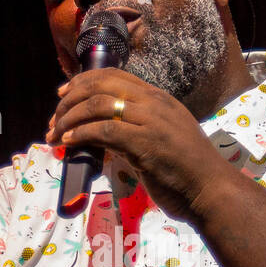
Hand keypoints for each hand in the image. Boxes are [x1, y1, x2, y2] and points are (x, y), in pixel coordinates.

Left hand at [45, 68, 235, 223]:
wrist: (211, 190)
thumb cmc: (188, 172)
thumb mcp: (164, 138)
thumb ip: (138, 129)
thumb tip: (106, 133)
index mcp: (159, 98)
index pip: (114, 75)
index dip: (82, 82)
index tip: (63, 96)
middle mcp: (154, 102)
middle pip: (101, 85)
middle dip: (70, 100)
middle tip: (54, 119)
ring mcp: (150, 120)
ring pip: (98, 104)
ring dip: (69, 119)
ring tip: (55, 134)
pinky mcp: (144, 142)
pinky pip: (104, 130)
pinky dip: (81, 134)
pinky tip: (69, 144)